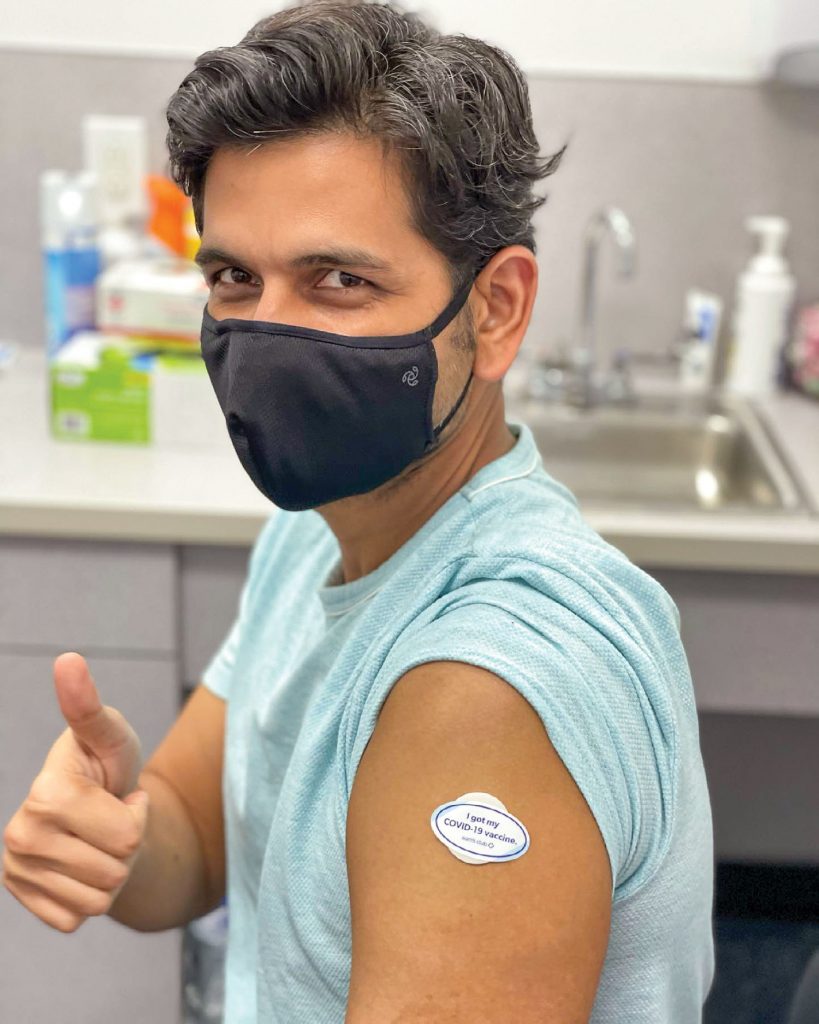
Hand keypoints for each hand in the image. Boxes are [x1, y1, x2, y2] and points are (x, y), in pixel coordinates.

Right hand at [2, 652, 149, 931]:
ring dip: (111, 872)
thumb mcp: (111, 734)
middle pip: (115, 871)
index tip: (115, 791)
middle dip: (127, 845)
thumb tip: (68, 660)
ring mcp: (17, 872)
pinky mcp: (24, 901)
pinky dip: (91, 897)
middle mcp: (21, 836)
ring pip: (99, 900)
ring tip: (98, 840)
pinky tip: (82, 864)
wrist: (95, 807)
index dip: (136, 813)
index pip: (127, 836)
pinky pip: (78, 919)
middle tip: (111, 818)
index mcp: (46, 795)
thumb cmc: (107, 765)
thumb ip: (90, 706)